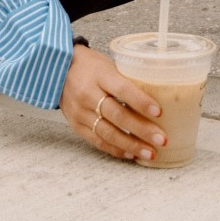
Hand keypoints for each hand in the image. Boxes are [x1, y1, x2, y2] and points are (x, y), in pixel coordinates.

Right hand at [61, 43, 164, 162]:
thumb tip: (157, 98)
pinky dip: (116, 150)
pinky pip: (98, 141)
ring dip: (131, 145)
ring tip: (150, 153)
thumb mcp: (109, 65)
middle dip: (141, 130)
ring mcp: (80, 112)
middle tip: (161, 139)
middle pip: (117, 115)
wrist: (58, 70)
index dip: (141, 101)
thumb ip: (127, 81)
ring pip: (108, 133)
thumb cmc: (91, 66)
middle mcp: (88, 94)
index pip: (122, 89)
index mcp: (99, 75)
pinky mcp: (76, 126)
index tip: (159, 112)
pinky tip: (132, 154)